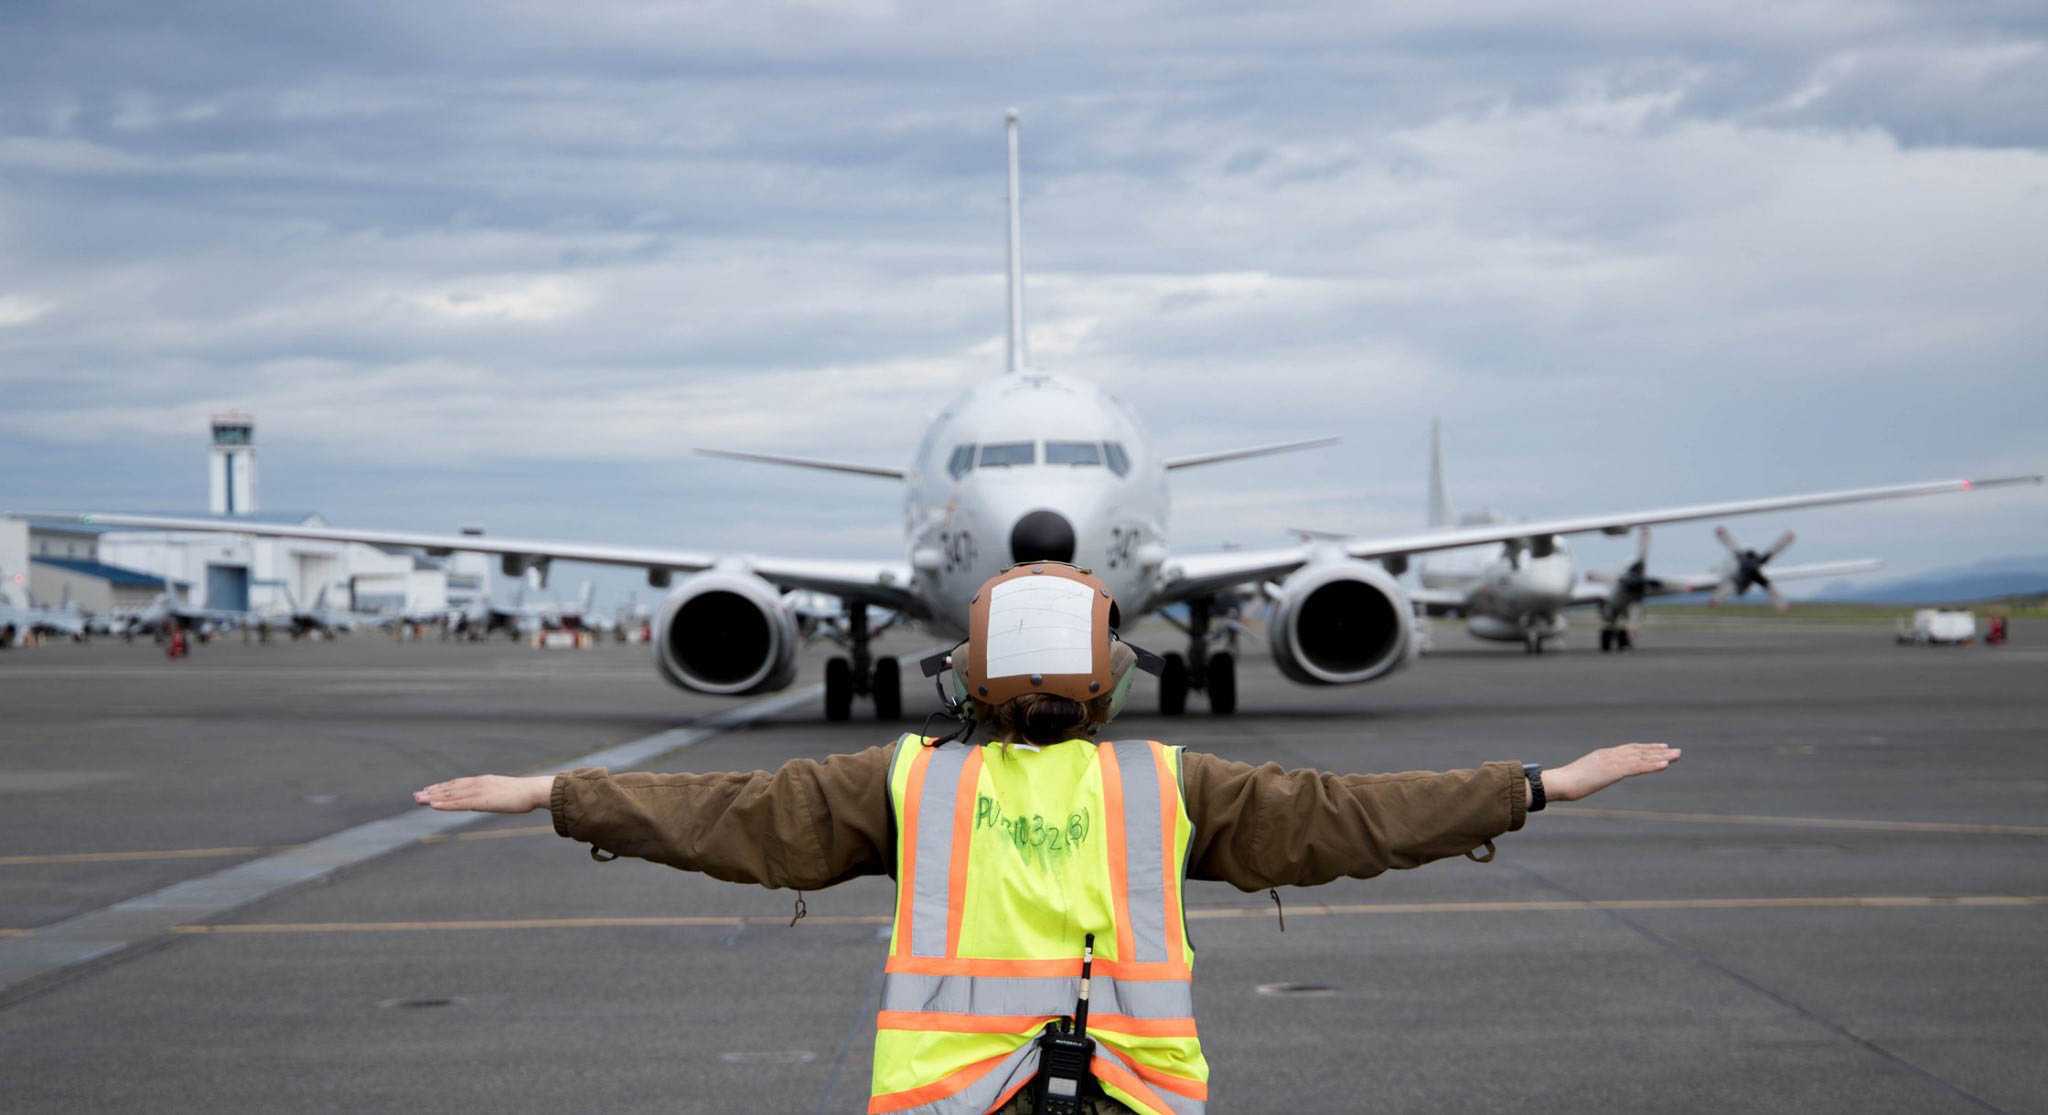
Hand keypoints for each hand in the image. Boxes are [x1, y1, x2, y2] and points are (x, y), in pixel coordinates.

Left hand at [413, 775, 552, 813]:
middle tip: (416, 795)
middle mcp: (478, 783)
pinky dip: (444, 804)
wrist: (534, 791)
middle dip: (433, 792)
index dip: (443, 787)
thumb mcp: (507, 793)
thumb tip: (498, 798)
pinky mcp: (481, 800)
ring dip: (433, 797)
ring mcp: (478, 791)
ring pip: (451, 794)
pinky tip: (433, 805)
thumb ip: (498, 795)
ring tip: (418, 800)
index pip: (459, 783)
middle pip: (451, 787)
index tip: (430, 790)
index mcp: (484, 781)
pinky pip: (458, 803)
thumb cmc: (525, 794)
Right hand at [1544, 743, 1679, 802]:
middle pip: (1639, 751)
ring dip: (1661, 756)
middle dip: (1659, 751)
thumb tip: (1588, 781)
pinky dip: (1652, 765)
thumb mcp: (1582, 777)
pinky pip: (1637, 767)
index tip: (1661, 748)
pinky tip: (1665, 765)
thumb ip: (1591, 776)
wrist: (1559, 783)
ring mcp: (1612, 762)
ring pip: (1641, 757)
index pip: (1629, 749)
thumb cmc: (1565, 783)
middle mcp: (1610, 755)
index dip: (1646, 748)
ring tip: (1677, 756)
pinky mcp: (1613, 771)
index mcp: (1603, 755)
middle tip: (1677, 751)